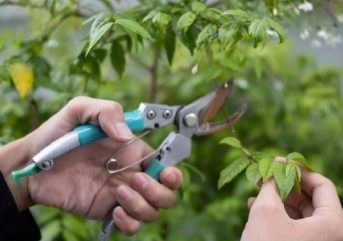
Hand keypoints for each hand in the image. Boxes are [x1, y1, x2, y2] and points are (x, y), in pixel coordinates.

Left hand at [0, 96, 182, 234]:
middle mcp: (133, 174)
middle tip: (133, 182)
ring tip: (119, 195)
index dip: (173, 173)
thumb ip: (107, 112)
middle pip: (168, 193)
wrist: (32, 165)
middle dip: (159, 191)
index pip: (167, 165)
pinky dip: (130, 223)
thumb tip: (127, 136)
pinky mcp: (107, 211)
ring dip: (143, 207)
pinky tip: (114, 211)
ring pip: (153, 211)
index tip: (165, 173)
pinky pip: (132, 226)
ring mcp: (122, 194)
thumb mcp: (81, 110)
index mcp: (134, 151)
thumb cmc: (58, 133)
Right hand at [241, 170, 342, 240]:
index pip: (322, 184)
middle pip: (311, 198)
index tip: (280, 162)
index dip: (300, 170)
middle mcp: (330, 234)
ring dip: (278, 198)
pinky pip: (293, 225)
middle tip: (267, 174)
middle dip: (286, 184)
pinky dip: (277, 213)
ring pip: (300, 211)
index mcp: (333, 223)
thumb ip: (273, 183)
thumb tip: (276, 163)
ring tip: (258, 190)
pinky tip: (255, 206)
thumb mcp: (267, 209)